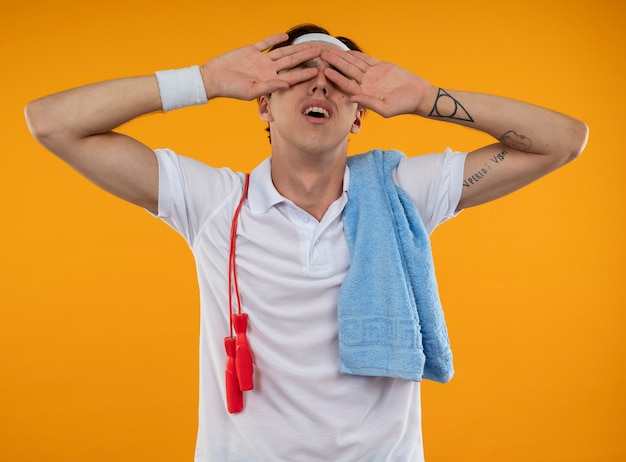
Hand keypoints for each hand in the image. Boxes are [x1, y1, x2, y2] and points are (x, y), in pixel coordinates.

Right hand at [201, 34, 321, 100]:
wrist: (214, 78)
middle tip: (321, 53)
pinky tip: (286, 36)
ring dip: (296, 48)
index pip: (291, 76)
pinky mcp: (251, 51)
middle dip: (306, 58)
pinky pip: (266, 44)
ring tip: (309, 45)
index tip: (317, 71)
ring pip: (282, 52)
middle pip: (291, 62)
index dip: (304, 74)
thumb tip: (286, 83)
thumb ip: (270, 86)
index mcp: (269, 81)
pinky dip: (275, 39)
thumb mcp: (251, 91)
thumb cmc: (231, 89)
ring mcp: (260, 60)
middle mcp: (268, 70)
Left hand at [321, 49, 434, 117]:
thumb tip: (352, 98)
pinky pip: (366, 60)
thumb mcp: (385, 108)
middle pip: (347, 72)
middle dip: (335, 64)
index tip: (325, 71)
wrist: (418, 95)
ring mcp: (372, 75)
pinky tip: (346, 51)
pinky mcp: (380, 67)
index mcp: (364, 94)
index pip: (346, 84)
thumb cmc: (403, 105)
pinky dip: (356, 55)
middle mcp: (366, 84)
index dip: (336, 78)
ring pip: (354, 64)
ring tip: (330, 51)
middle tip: (322, 56)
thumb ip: (368, 103)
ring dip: (342, 58)